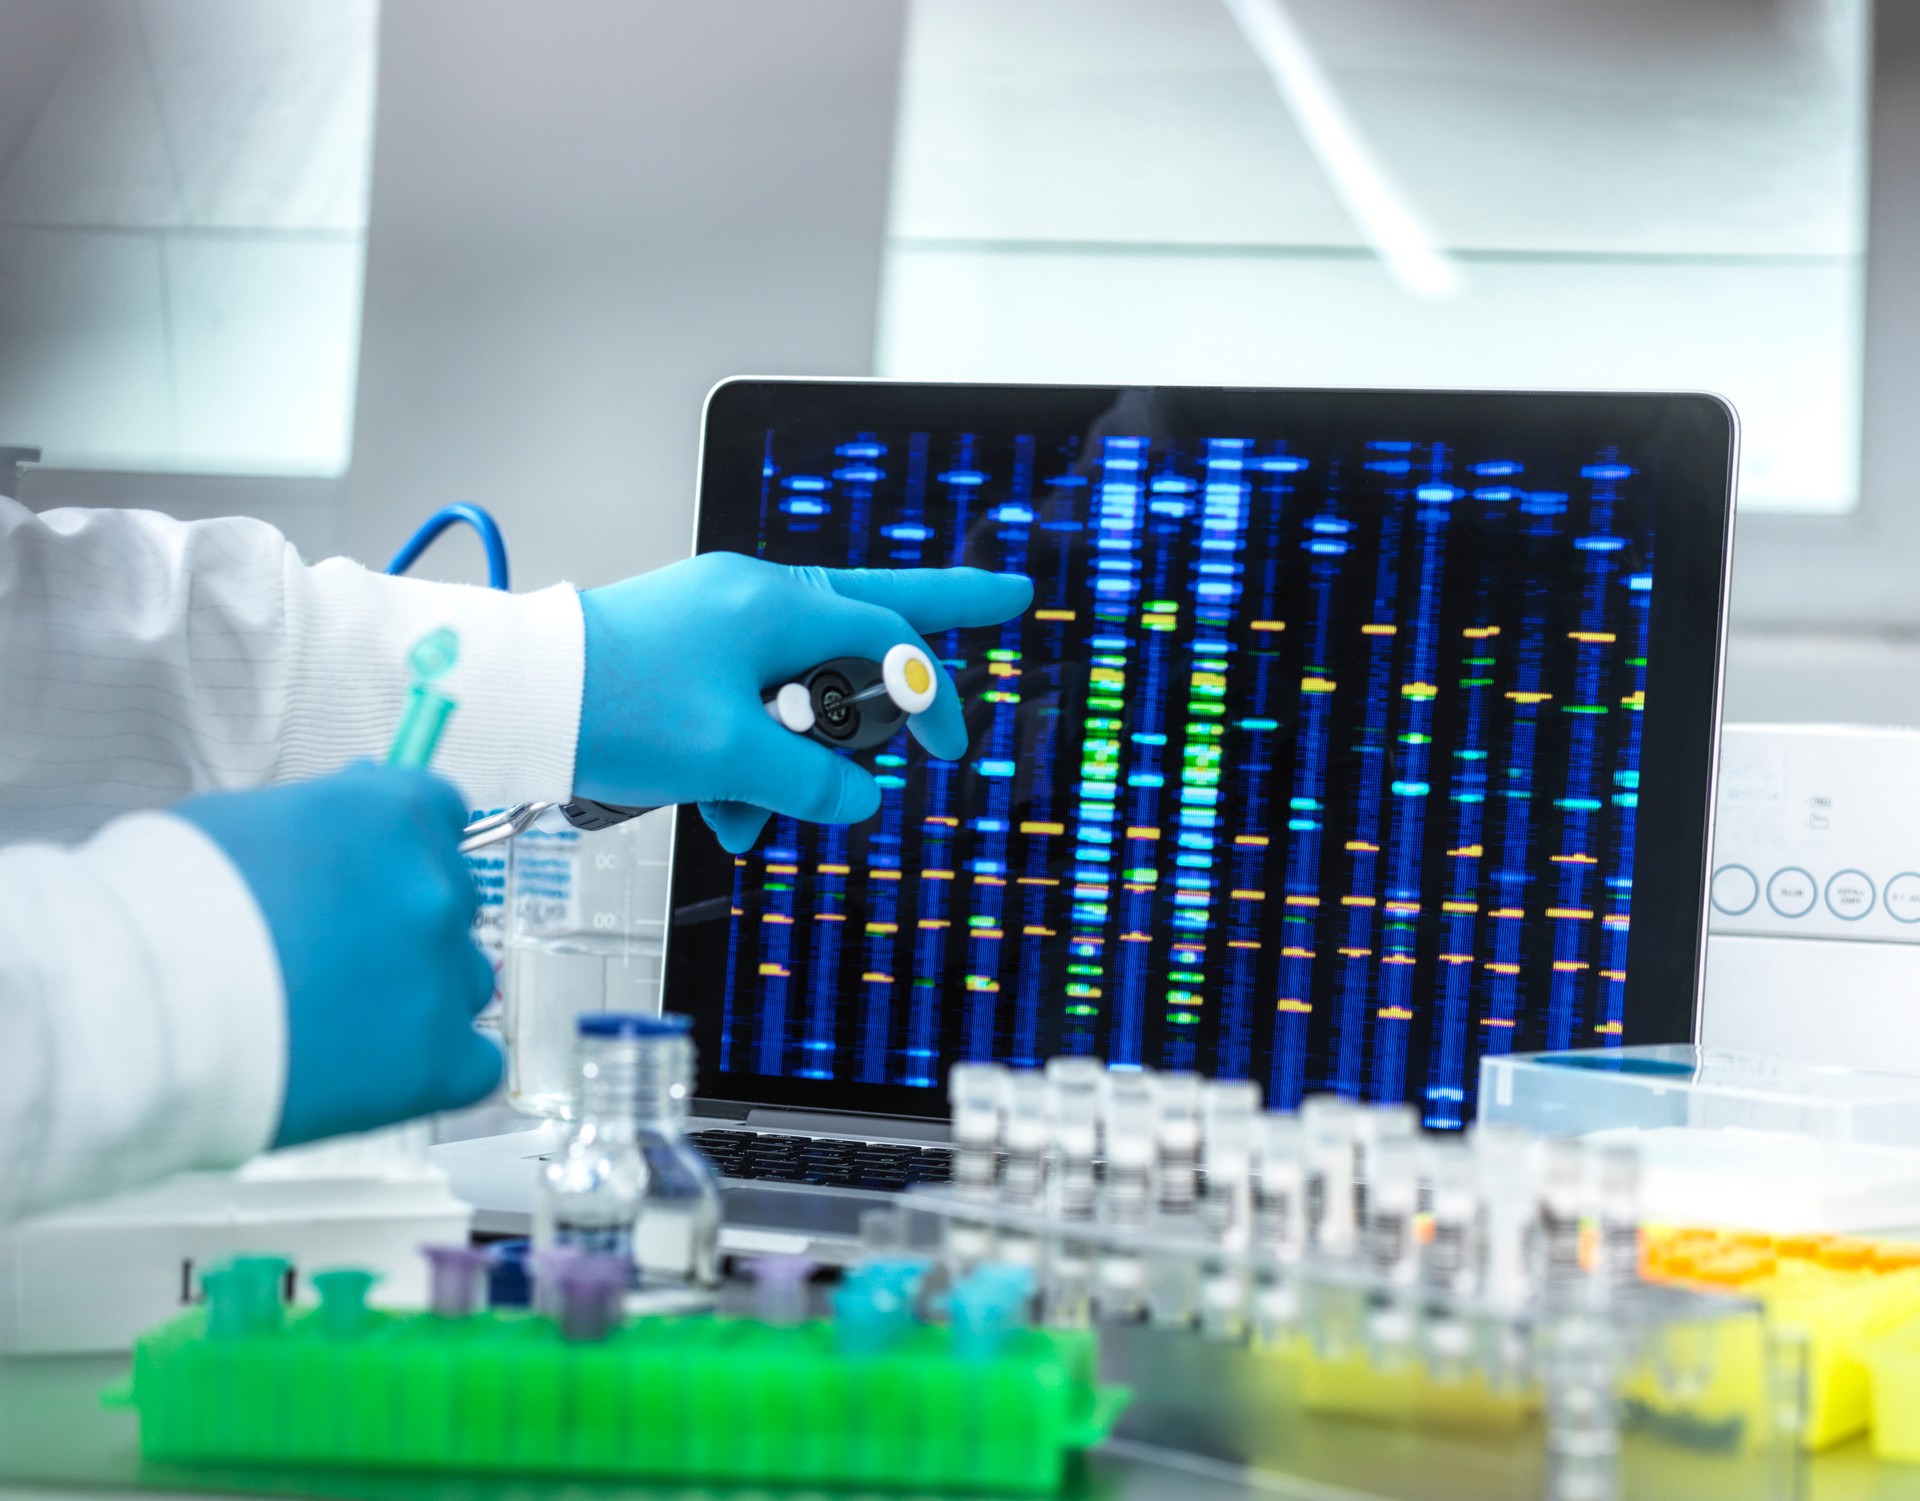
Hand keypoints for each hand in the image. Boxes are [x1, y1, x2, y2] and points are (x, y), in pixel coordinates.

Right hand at [175, 763, 499, 1147]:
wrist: (139, 1011)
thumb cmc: (163, 909)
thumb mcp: (242, 820)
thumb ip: (326, 812)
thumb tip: (363, 795)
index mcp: (393, 814)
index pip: (443, 815)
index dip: (404, 848)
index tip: (375, 875)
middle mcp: (434, 887)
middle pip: (452, 900)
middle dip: (403, 924)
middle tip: (335, 957)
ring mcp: (443, 974)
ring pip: (465, 981)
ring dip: (420, 996)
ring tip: (339, 1021)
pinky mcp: (439, 1059)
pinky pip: (475, 1064)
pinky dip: (437, 1068)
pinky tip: (380, 1072)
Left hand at [575, 554, 1032, 851]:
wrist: (516, 699)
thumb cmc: (616, 706)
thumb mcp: (732, 757)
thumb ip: (812, 778)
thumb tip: (859, 797)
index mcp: (777, 604)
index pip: (889, 641)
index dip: (930, 698)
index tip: (950, 747)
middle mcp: (754, 599)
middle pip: (868, 616)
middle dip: (930, 626)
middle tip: (1004, 596)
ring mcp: (718, 622)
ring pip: (797, 685)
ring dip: (790, 757)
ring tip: (748, 817)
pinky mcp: (686, 654)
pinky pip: (746, 702)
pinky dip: (744, 757)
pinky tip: (720, 811)